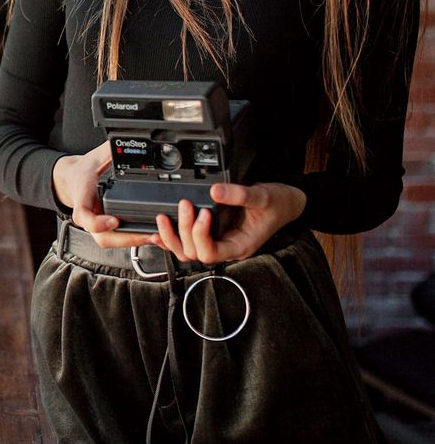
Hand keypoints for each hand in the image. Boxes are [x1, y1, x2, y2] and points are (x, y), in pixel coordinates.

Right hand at [52, 143, 155, 248]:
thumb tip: (123, 142)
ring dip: (133, 241)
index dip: (98, 223)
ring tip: (155, 236)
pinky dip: (132, 239)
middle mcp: (87, 215)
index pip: (83, 216)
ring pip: (109, 241)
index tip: (115, 220)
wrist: (71, 180)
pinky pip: (115, 239)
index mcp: (82, 197)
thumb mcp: (94, 157)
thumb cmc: (82, 171)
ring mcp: (94, 225)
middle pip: (102, 237)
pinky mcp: (102, 228)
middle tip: (149, 234)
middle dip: (127, 239)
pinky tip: (149, 235)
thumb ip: (108, 151)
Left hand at [152, 181, 306, 264]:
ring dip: (172, 237)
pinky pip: (188, 242)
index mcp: (239, 245)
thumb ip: (240, 195)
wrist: (286, 202)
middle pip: (194, 253)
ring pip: (187, 251)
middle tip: (185, 204)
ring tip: (163, 218)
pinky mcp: (213, 233)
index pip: (210, 253)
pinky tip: (157, 232)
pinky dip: (171, 239)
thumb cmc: (279, 203)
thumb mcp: (263, 196)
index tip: (203, 212)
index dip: (200, 235)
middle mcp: (226, 247)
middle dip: (184, 230)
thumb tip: (214, 191)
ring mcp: (219, 242)